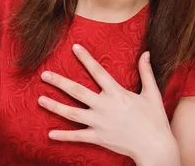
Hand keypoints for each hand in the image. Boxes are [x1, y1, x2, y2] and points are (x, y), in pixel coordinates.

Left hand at [38, 44, 180, 165]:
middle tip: (44, 75)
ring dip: (54, 106)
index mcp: (117, 93)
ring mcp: (99, 123)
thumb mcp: (152, 93)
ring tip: (40, 99)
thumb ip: (146, 72)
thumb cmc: (155, 119)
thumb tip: (145, 53)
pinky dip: (63, 136)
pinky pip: (77, 136)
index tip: (74, 47)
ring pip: (71, 113)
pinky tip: (50, 134)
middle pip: (77, 92)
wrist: (154, 146)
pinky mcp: (98, 138)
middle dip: (59, 82)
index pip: (97, 71)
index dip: (86, 58)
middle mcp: (104, 106)